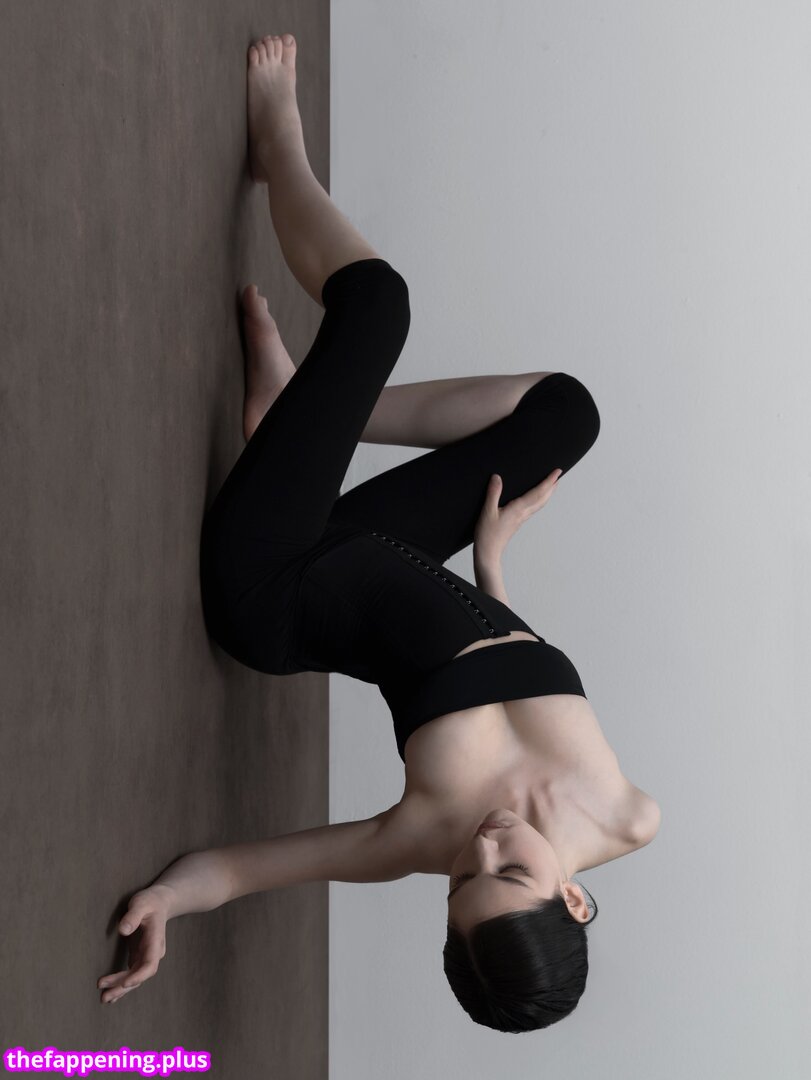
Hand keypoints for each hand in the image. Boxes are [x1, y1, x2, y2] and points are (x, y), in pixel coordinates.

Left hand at [97, 884, 172, 1003]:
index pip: (150, 964)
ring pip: (136, 978)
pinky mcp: (139, 956)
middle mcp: (153, 952)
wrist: (160, 902)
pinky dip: (121, 984)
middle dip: (123, 986)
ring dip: (121, 989)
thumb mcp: (141, 903)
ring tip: (104, 998)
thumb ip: (133, 916)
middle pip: (140, 975)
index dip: (139, 976)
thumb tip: (123, 930)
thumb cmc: (150, 901)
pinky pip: (131, 974)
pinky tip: (111, 992)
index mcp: (156, 941)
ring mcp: (147, 956)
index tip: (126, 983)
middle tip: (104, 995)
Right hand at [473, 468, 562, 561]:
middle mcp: (523, 514)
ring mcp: (521, 519)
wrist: (489, 553)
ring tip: (551, 486)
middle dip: (551, 486)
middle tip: (558, 476)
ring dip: (547, 494)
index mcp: (518, 509)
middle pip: (542, 498)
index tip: (557, 472)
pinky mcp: (517, 522)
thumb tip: (497, 477)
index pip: (538, 492)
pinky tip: (535, 500)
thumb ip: (493, 493)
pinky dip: (539, 501)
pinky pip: (533, 509)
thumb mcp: (487, 511)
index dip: (548, 481)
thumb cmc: (488, 535)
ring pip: (539, 504)